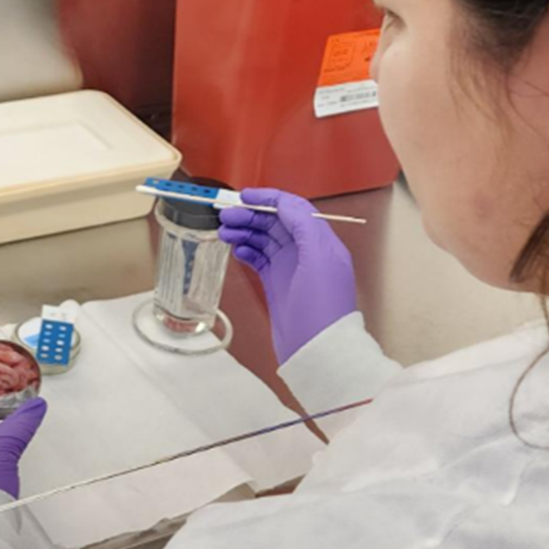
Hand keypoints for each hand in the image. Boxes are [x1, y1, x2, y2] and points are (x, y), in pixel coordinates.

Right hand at [218, 188, 358, 364]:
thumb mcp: (318, 259)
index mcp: (320, 242)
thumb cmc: (323, 310)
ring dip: (245, 231)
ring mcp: (292, 268)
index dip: (269, 198)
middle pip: (275, 222)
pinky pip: (260, 259)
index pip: (293, 208)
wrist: (318, 352)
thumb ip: (304, 226)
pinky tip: (237, 249)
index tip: (244, 196)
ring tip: (225, 231)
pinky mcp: (278, 285)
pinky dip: (247, 251)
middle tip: (226, 216)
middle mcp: (306, 252)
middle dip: (250, 215)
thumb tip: (286, 202)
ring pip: (264, 239)